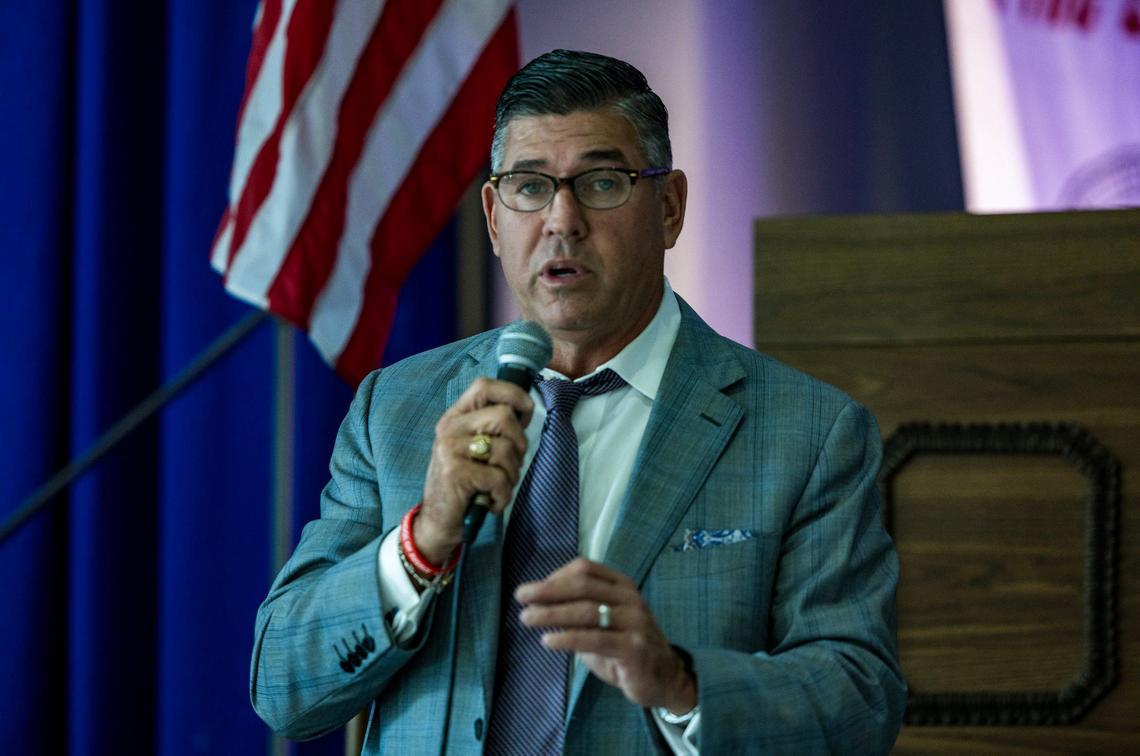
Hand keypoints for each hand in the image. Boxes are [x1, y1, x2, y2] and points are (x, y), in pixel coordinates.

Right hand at [417, 377, 532, 564]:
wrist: (436, 523)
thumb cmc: (464, 485)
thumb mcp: (473, 449)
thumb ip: (492, 428)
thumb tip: (525, 411)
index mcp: (455, 418)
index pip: (484, 386)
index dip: (513, 394)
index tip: (525, 414)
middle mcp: (449, 428)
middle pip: (504, 416)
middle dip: (519, 445)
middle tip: (510, 466)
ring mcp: (450, 450)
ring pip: (506, 449)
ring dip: (511, 475)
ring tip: (497, 487)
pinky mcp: (455, 473)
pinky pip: (499, 478)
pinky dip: (503, 495)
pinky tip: (492, 503)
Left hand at [516, 558, 696, 714]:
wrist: (663, 677)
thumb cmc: (625, 646)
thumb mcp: (601, 623)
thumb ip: (577, 610)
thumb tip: (537, 603)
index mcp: (622, 585)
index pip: (585, 569)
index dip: (555, 576)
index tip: (531, 590)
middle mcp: (630, 598)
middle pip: (583, 586)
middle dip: (548, 590)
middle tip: (521, 597)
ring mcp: (635, 622)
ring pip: (586, 611)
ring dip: (552, 614)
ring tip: (527, 619)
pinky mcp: (634, 648)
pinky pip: (595, 639)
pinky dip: (568, 638)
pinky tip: (548, 641)